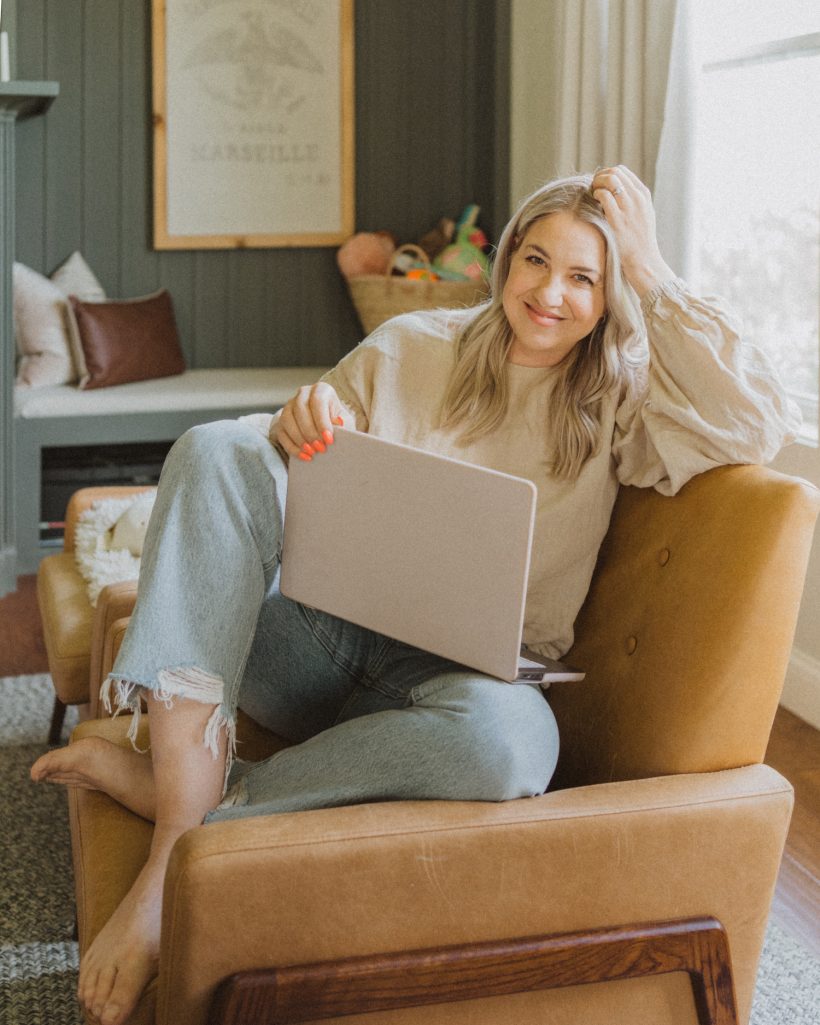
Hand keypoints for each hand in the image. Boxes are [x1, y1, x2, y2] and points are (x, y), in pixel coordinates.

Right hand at [269, 382, 345, 461]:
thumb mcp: (344, 421)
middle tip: (320, 448)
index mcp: (321, 390)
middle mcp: (303, 394)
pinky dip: (292, 446)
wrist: (323, 427)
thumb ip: (343, 422)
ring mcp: (289, 406)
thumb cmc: (336, 422)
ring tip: (311, 452)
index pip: (318, 401)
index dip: (322, 421)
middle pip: (300, 409)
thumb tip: (338, 423)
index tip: (329, 439)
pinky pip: (281, 432)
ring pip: (287, 419)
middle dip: (310, 431)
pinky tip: (303, 456)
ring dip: (299, 438)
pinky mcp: (281, 420)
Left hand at [591, 165, 674, 296]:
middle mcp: (638, 198)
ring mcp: (629, 207)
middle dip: (600, 177)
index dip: (608, 175)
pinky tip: (594, 205)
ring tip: (592, 196)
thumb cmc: (639, 242)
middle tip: (593, 190)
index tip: (600, 186)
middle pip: (615, 172)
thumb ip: (632, 202)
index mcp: (644, 195)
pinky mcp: (618, 219)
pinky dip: (596, 195)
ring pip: (610, 179)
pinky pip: (604, 195)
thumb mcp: (643, 216)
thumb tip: (614, 192)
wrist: (644, 261)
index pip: (623, 172)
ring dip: (597, 184)